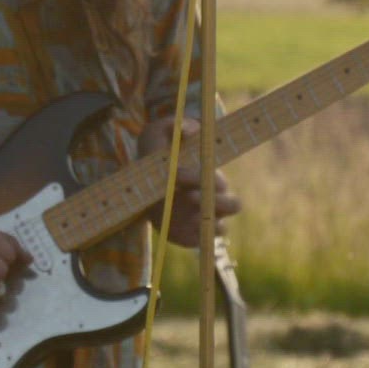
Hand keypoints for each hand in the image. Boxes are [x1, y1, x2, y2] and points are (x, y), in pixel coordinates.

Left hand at [139, 116, 242, 248]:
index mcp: (209, 176)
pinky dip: (198, 237)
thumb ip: (172, 125)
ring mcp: (203, 220)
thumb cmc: (152, 158)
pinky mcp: (192, 236)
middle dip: (212, 200)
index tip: (177, 171)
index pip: (220, 181)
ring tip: (187, 216)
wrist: (136, 188)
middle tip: (186, 194)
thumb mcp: (156, 135)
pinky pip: (205, 242)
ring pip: (222, 227)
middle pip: (232, 205)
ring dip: (209, 222)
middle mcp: (211, 199)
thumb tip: (190, 129)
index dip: (204, 177)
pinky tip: (182, 228)